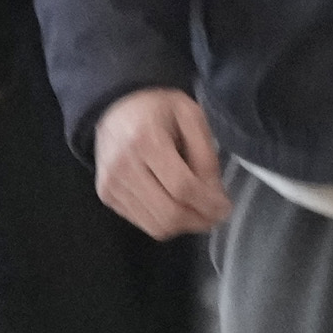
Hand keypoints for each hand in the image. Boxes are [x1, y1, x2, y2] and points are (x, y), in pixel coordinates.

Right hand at [92, 87, 228, 239]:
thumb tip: (215, 196)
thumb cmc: (156, 108)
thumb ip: (205, 155)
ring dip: (184, 225)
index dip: (208, 203)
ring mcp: (111, 184)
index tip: (225, 207)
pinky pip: (143, 223)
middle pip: (169, 214)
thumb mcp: (190, 117)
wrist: (114, 107)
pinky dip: (164, 222)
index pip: (182, 187)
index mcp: (146, 140)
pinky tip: (174, 205)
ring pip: (156, 226)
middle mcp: (124, 166)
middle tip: (215, 215)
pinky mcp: (106, 195)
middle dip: (199, 221)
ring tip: (198, 212)